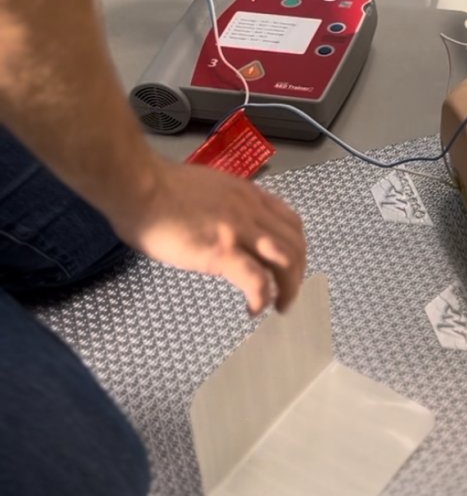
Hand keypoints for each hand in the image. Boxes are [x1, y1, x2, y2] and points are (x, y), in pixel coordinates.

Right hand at [112, 158, 305, 315]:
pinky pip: (256, 279)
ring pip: (286, 260)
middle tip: (287, 294)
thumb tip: (224, 227)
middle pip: (295, 243)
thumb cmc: (160, 188)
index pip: (290, 221)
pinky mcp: (221, 251)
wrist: (139, 186)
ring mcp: (238, 231)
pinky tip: (253, 309)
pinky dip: (262, 297)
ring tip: (279, 306)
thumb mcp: (209, 189)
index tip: (288, 266)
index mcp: (248, 196)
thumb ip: (226, 207)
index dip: (296, 247)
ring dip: (289, 287)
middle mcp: (251, 211)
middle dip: (298, 272)